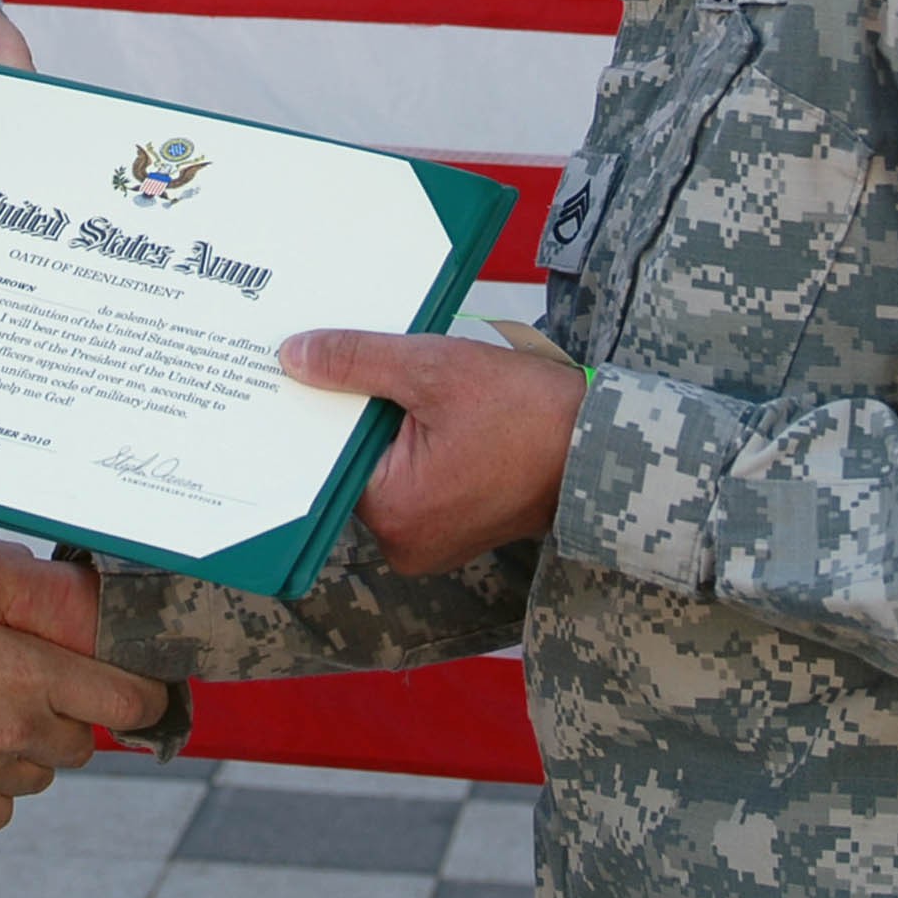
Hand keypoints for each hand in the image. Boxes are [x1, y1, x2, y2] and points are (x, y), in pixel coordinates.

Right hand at [0, 528, 159, 832]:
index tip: (141, 688)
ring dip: (24, 752)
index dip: (142, 695)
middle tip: (33, 688)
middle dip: (66, 720)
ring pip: (38, 777)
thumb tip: (37, 591)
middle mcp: (15, 727)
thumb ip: (5, 572)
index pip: (127, 702)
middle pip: (81, 746)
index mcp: (29, 669)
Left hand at [282, 329, 585, 575]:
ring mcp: (429, 539)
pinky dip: (416, 441)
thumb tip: (295, 355)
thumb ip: (358, 360)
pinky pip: (413, 478)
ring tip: (415, 382)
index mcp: (391, 513)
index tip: (313, 362)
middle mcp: (403, 541)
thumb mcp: (434, 369)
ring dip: (392, 421)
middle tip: (371, 361)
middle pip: (354, 459)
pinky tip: (433, 406)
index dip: (322, 401)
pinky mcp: (452, 527)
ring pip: (384, 466)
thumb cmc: (530, 414)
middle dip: (361, 408)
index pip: (327, 451)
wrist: (601, 445)